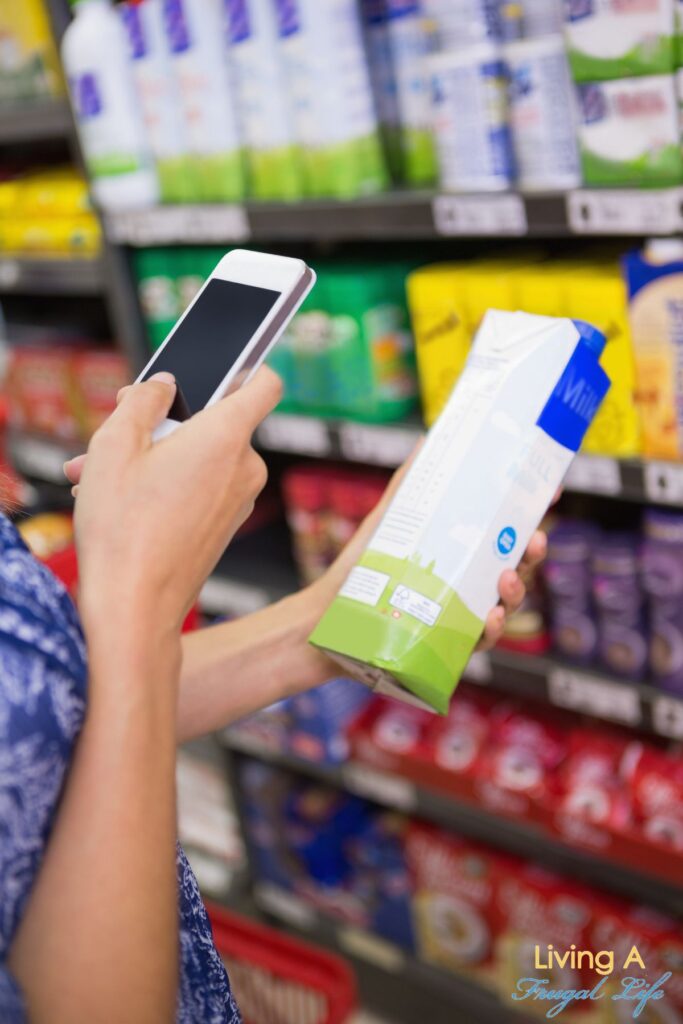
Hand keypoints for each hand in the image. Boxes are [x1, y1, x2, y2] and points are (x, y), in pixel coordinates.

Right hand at [69, 367, 280, 635]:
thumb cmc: (123, 528)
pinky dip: (166, 488)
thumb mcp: (115, 446)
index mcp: (226, 436)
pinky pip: (201, 489)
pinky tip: (125, 505)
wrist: (135, 607)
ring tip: (102, 481)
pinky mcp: (227, 526)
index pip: (263, 383)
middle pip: (212, 423)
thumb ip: (142, 401)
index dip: (244, 367)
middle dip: (161, 426)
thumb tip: (163, 385)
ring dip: (154, 461)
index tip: (219, 368)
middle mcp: (245, 467)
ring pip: (199, 459)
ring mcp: (239, 500)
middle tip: (112, 441)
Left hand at [311, 444, 546, 651]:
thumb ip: (410, 483)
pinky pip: (478, 642)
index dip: (531, 516)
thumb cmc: (363, 567)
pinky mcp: (447, 646)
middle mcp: (468, 585)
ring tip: (507, 577)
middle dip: (533, 555)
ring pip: (504, 606)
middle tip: (536, 539)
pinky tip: (491, 616)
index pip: (507, 534)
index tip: (549, 494)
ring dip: (516, 592)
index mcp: (463, 554)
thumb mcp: (390, 520)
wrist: (329, 614)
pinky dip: (490, 630)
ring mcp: (461, 617)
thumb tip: (427, 440)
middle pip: (515, 569)